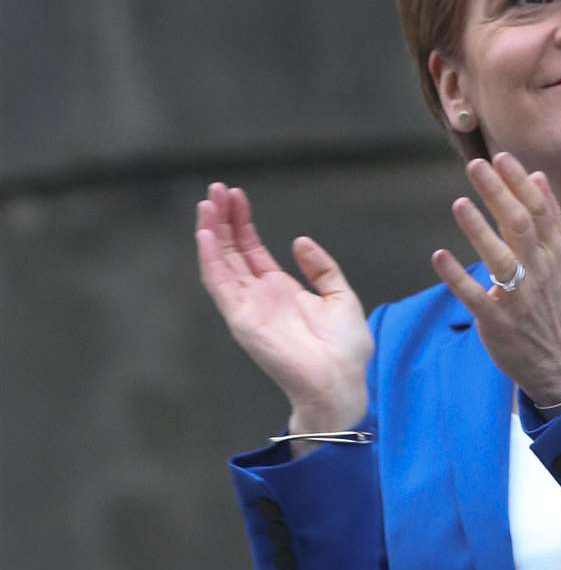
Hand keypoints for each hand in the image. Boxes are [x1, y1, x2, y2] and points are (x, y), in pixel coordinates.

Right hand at [195, 183, 372, 431]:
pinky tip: (206, 233)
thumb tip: (300, 241)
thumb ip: (321, 268)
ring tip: (207, 202)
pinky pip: (220, 285)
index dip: (242, 222)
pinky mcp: (242, 320)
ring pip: (221, 263)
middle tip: (216, 188)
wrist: (341, 381)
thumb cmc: (345, 349)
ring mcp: (248, 307)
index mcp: (281, 290)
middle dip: (223, 219)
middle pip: (232, 251)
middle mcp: (259, 296)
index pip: (252, 250)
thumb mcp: (340, 297)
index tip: (235, 194)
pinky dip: (211, 259)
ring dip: (211, 232)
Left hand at [431, 153, 560, 406]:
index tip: (500, 157)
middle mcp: (540, 272)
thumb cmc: (553, 303)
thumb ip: (551, 218)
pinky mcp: (498, 322)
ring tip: (459, 203)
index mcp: (555, 254)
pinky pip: (476, 297)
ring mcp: (519, 299)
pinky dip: (457, 277)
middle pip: (521, 227)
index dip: (520, 183)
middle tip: (476, 166)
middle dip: (499, 195)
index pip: (540, 211)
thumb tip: (538, 176)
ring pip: (500, 260)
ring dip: (479, 231)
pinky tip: (439, 256)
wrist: (558, 360)